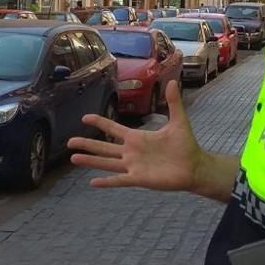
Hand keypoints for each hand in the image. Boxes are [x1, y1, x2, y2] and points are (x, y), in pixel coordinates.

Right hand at [68, 81, 203, 190]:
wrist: (194, 167)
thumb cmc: (186, 146)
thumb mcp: (178, 122)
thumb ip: (174, 103)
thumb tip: (172, 82)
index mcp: (137, 138)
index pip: (113, 129)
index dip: (100, 123)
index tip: (85, 118)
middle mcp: (131, 152)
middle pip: (104, 147)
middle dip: (87, 144)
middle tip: (69, 142)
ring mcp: (133, 166)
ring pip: (106, 163)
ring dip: (90, 161)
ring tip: (73, 158)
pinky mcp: (139, 179)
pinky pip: (119, 180)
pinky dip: (106, 182)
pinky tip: (92, 182)